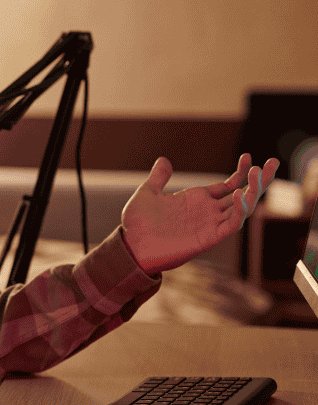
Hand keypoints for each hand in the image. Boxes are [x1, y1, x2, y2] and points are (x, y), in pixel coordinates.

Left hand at [121, 153, 279, 274]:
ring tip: (259, 173)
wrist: (130, 247)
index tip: (248, 156)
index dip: (241, 172)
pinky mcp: (208, 237)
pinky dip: (239, 210)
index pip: (228, 185)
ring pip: (242, 208)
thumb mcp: (147, 194)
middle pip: (242, 194)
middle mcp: (207, 212)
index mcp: (197, 200)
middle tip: (274, 162)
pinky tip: (240, 194)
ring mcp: (209, 224)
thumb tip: (163, 160)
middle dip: (260, 180)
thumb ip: (158, 178)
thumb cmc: (137, 224)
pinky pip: (231, 224)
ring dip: (254, 191)